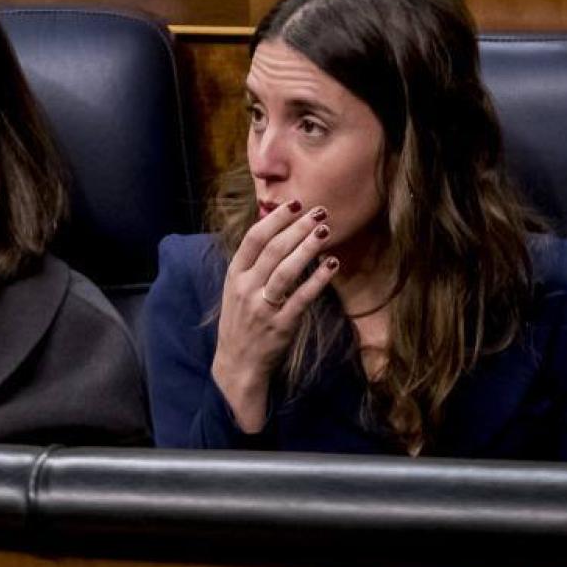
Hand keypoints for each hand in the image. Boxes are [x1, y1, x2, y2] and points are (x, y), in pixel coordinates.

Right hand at [210, 201, 338, 431]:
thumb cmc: (241, 321)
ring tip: (325, 231)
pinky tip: (332, 264)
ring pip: (286, 270)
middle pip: (273, 249)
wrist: (237, 363)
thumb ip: (253, 262)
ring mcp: (262, 307)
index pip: (253, 239)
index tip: (295, 204)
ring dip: (307, 247)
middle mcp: (246, 288)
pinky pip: (302, 297)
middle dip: (298, 227)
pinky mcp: (281, 324)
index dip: (275, 219)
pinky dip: (318, 279)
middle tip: (320, 212)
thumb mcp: (237, 288)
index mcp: (235, 275)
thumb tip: (275, 228)